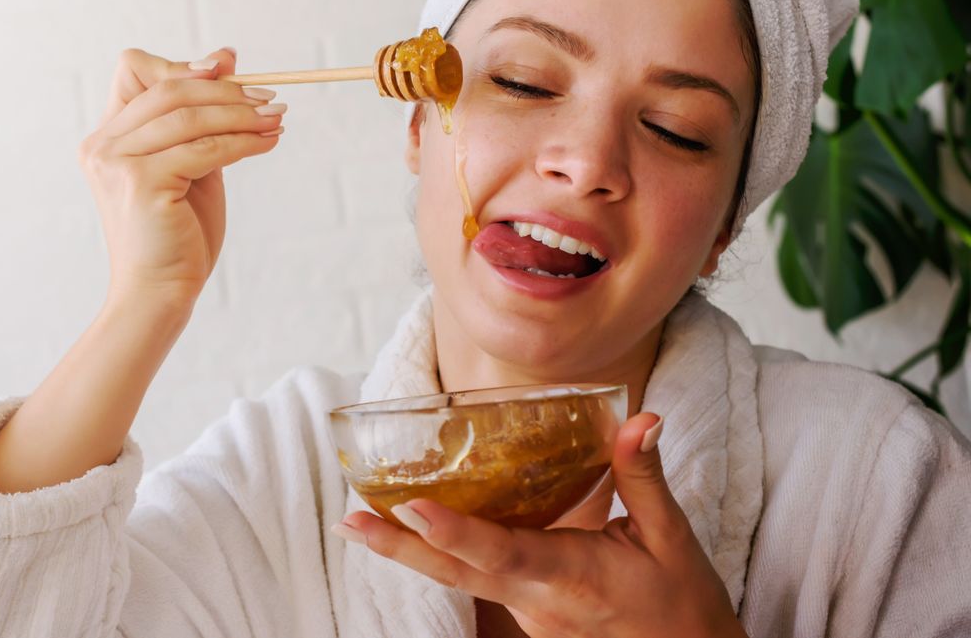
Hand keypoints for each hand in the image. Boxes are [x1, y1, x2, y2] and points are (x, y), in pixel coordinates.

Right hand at [78, 47, 283, 303]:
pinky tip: (267, 143)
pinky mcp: (140, 182)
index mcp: (108, 136)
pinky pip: (203, 148)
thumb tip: (226, 57)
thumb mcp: (192, 164)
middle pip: (169, 89)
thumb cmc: (178, 233)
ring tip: (277, 118)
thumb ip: (202, 118)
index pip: (134, 70)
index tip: (226, 70)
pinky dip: (242, 142)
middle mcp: (103, 144)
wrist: (161, 292)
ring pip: (188, 116)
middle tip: (271, 99)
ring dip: (241, 114)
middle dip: (226, 91)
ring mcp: (117, 162)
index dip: (181, 65)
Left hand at [335, 413, 747, 637]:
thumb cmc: (681, 603)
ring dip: (411, 550)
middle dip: (399, 547)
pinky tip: (415, 527)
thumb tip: (639, 418)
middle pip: (457, 573)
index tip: (411, 506)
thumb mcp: (671, 538)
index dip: (454, 531)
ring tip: (361, 519)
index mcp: (572, 574)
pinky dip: (444, 553)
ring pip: (461, 579)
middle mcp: (537, 598)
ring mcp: (528, 611)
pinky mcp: (527, 610)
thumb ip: (643, 476)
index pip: (502, 553)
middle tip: (349, 521)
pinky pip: (478, 579)